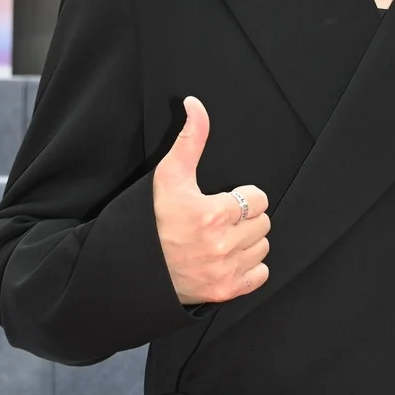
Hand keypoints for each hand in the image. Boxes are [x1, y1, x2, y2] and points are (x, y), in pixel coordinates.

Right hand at [152, 95, 270, 305]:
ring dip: (248, 242)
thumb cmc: (150, 218)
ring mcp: (225, 271)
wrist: (131, 265)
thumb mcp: (168, 175)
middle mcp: (222, 245)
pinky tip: (227, 259)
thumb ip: (190, 139)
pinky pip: (260, 274)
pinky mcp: (225, 291)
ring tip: (222, 239)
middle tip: (221, 220)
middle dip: (244, 218)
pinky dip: (249, 268)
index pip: (258, 199)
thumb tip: (196, 104)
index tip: (223, 201)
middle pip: (262, 223)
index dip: (241, 197)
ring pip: (262, 247)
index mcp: (212, 214)